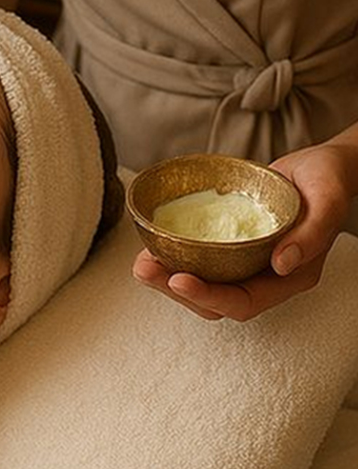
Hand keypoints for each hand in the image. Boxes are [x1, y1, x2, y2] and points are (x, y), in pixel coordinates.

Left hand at [132, 141, 354, 320]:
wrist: (319, 167)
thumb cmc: (328, 180)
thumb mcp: (327, 200)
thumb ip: (312, 234)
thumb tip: (281, 263)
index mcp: (290, 277)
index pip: (245, 301)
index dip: (210, 296)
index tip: (179, 279)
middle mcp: (265, 276)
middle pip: (215, 300)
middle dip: (176, 289)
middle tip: (143, 269)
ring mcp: (246, 262)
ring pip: (203, 283)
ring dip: (168, 278)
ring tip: (140, 263)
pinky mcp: (230, 245)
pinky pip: (200, 260)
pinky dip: (174, 256)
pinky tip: (152, 246)